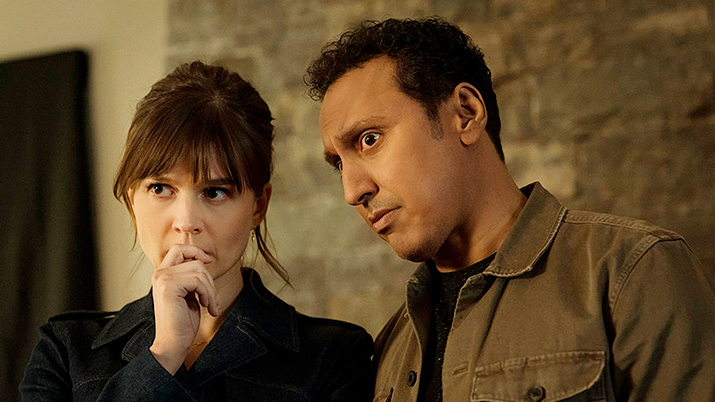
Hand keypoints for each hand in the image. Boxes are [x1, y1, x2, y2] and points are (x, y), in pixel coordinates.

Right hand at [149, 244, 218, 373]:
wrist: (172, 343)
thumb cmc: (183, 321)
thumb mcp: (188, 293)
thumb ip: (191, 277)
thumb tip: (205, 259)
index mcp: (162, 274)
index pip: (179, 249)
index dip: (196, 251)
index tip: (208, 262)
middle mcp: (160, 274)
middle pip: (194, 259)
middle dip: (209, 278)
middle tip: (211, 298)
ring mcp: (163, 279)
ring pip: (199, 270)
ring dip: (210, 289)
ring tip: (209, 304)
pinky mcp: (169, 287)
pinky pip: (198, 281)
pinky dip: (208, 293)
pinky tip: (206, 306)